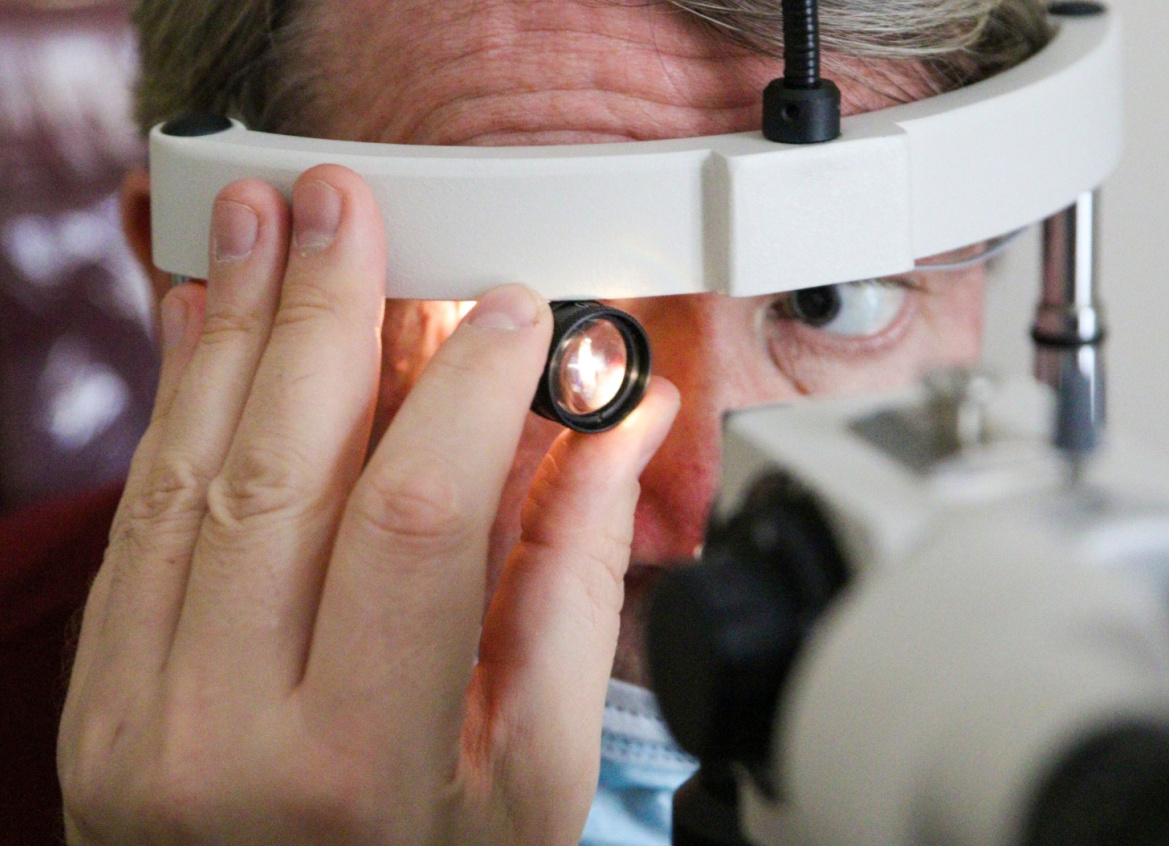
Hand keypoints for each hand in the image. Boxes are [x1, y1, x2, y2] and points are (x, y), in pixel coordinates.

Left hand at [58, 165, 677, 844]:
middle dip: (326, 313)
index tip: (514, 315)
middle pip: (283, 470)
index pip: (417, 518)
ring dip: (234, 334)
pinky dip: (173, 406)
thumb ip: (572, 588)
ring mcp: (138, 717)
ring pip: (190, 478)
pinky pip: (135, 522)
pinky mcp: (100, 698)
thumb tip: (612, 434)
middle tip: (349, 207)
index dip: (473, 391)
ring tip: (266, 230)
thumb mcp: (536, 775)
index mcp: (364, 762)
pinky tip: (206, 328)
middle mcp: (225, 737)